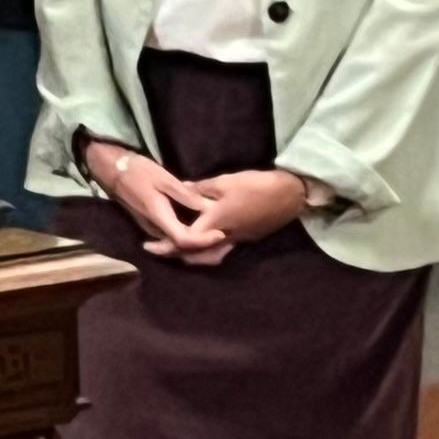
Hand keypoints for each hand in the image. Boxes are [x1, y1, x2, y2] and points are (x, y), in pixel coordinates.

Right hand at [80, 136, 215, 258]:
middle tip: (225, 234)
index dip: (204, 241)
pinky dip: (187, 234)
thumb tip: (207, 208)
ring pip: (176, 243)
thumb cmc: (139, 171)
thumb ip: (185, 195)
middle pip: (181, 246)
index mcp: (159, 217)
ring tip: (216, 231)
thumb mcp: (164, 178)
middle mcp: (155, 229)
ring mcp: (151, 228)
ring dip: (196, 240)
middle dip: (204, 244)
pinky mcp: (151, 224)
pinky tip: (199, 225)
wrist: (113, 170)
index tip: (221, 233)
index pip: (184, 240)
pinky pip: (171, 236)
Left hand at [174, 168, 315, 247]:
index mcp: (216, 222)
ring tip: (179, 251)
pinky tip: (203, 242)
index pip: (186, 239)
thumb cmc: (255, 186)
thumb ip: (201, 188)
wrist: (287, 196)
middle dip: (177, 256)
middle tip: (160, 251)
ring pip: (211, 257)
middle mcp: (225, 236)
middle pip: (197, 256)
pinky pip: (222, 250)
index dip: (167, 244)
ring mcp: (238, 240)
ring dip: (193, 257)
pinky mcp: (246, 238)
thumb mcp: (225, 181)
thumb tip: (181, 189)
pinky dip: (208, 250)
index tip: (150, 245)